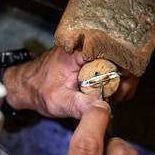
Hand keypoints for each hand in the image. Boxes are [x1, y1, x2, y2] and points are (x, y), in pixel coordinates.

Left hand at [3, 46, 138, 118]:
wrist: (28, 86)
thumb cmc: (39, 90)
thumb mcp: (57, 101)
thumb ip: (77, 105)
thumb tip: (100, 108)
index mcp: (77, 51)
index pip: (114, 52)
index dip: (124, 71)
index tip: (120, 89)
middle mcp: (85, 46)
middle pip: (121, 55)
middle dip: (126, 78)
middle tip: (118, 97)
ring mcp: (89, 52)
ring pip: (119, 61)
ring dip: (122, 80)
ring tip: (113, 97)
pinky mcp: (90, 59)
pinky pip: (111, 66)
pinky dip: (115, 80)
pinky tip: (109, 93)